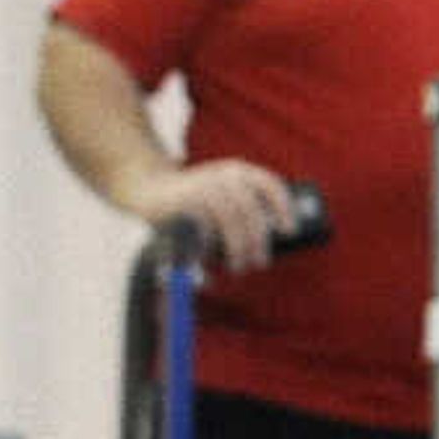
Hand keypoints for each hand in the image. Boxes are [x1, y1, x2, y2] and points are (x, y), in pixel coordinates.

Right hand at [126, 157, 300, 272]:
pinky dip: (208, 249)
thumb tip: (261, 252)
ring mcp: (202, 187)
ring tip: (239, 267)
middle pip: (250, 210)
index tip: (290, 232)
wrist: (148, 184)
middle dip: (257, 240)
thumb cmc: (194, 196)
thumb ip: (242, 217)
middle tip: (259, 264)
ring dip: (237, 247)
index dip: (283, 208)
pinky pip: (201, 228)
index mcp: (239, 171)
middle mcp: (223, 175)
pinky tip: (210, 262)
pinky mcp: (182, 202)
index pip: (270, 185)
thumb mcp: (222, 194)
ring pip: (229, 220)